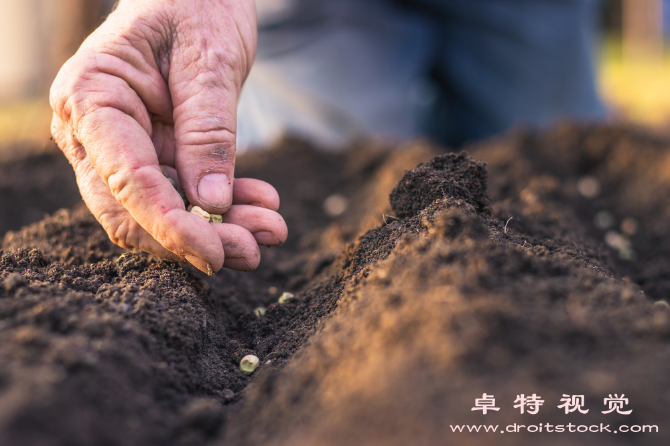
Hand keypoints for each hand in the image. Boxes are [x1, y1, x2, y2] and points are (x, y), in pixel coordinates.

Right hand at [50, 0, 286, 273]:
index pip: (126, 180)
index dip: (170, 226)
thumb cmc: (197, 4)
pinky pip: (182, 196)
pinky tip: (262, 205)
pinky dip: (223, 208)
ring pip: (161, 212)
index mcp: (91, 97)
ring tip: (272, 229)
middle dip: (195, 239)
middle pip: (133, 211)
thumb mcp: (210, 61)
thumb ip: (208, 132)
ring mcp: (121, 147)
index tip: (216, 254)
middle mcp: (94, 131)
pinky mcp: (153, 154)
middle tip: (254, 250)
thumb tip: (213, 205)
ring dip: (217, 229)